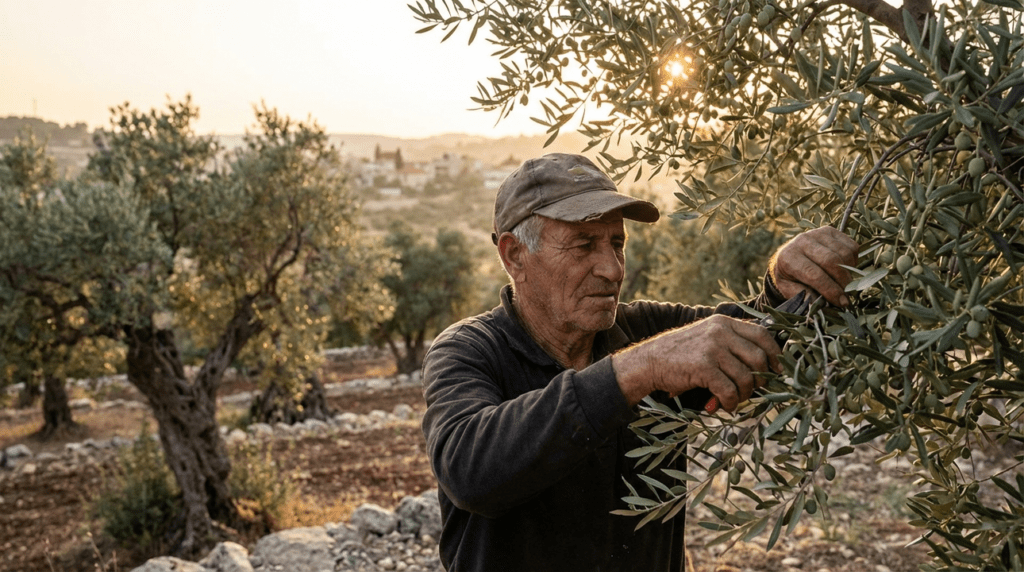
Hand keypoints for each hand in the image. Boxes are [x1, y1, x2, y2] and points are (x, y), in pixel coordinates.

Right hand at [612, 315, 781, 410]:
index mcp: (724, 323)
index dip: (775, 355)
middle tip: (754, 390)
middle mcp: (720, 332)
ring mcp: (711, 348)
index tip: (777, 371)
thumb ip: (731, 343)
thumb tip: (764, 364)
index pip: (762, 335)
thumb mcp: (707, 338)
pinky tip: (723, 405)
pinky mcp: (703, 367)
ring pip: (746, 377)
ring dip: (745, 394)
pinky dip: (730, 403)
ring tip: (734, 399)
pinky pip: (729, 390)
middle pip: (759, 357)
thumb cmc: (681, 355)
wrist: (649, 361)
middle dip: (761, 379)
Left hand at [771, 226, 859, 306]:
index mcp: (789, 258)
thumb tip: (822, 305)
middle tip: (848, 295)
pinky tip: (845, 268)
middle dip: (843, 282)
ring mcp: (817, 233)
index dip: (831, 290)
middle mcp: (802, 241)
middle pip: (831, 261)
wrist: (789, 255)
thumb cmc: (790, 276)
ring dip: (849, 272)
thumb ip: (804, 297)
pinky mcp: (830, 230)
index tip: (842, 302)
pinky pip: (851, 246)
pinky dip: (853, 261)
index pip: (814, 274)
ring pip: (843, 253)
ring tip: (845, 283)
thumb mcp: (789, 289)